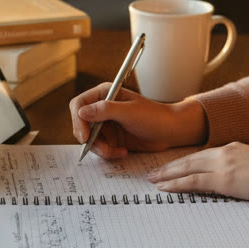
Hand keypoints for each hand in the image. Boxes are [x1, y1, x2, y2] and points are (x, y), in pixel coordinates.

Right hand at [69, 83, 207, 158]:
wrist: (171, 131)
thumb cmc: (154, 116)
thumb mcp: (129, 112)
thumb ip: (105, 110)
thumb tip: (81, 112)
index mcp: (104, 94)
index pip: (79, 104)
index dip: (78, 121)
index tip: (85, 136)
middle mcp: (102, 108)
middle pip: (80, 124)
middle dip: (90, 139)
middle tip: (103, 149)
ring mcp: (106, 124)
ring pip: (89, 139)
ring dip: (100, 149)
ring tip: (117, 152)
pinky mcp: (111, 137)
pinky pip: (100, 148)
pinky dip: (108, 153)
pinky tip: (122, 152)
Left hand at [147, 142, 248, 210]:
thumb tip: (246, 183)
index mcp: (236, 149)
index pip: (205, 156)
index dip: (188, 161)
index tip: (175, 166)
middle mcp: (226, 153)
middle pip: (191, 159)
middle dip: (171, 166)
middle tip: (154, 172)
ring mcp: (224, 165)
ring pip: (187, 168)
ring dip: (168, 174)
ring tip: (152, 180)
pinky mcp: (224, 180)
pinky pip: (193, 181)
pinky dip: (176, 184)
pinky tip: (164, 188)